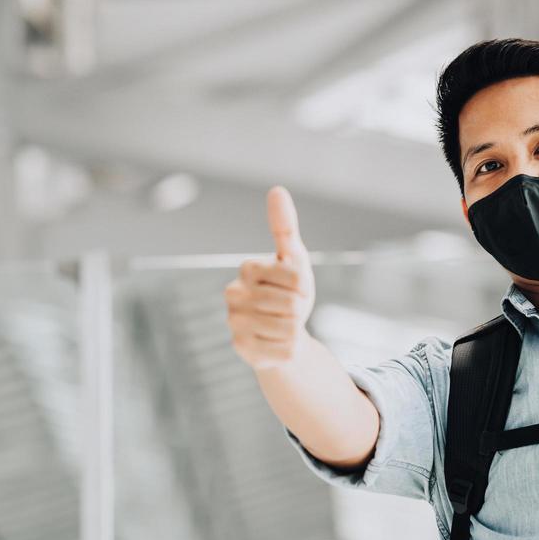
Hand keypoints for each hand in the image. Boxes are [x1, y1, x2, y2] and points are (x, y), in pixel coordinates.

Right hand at [225, 185, 315, 370]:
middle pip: (292, 305)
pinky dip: (289, 348)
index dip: (305, 286)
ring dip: (295, 329)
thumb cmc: (289, 292)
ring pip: (289, 328)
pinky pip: (285, 349)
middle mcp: (233, 294)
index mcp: (247, 268)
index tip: (296, 288)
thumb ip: (284, 226)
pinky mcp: (241, 349)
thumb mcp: (293, 258)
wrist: (282, 332)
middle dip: (300, 309)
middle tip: (289, 309)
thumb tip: (276, 190)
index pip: (295, 277)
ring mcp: (234, 322)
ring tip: (283, 325)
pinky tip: (276, 342)